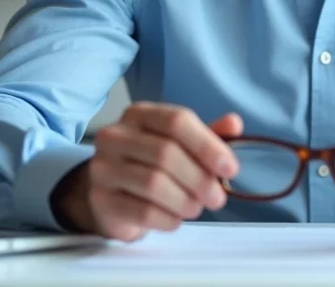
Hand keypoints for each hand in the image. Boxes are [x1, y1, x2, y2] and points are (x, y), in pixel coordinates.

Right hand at [51, 103, 242, 240]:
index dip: (207, 145)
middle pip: (165, 153)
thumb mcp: (180, 145)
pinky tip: (176, 219)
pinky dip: (167, 219)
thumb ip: (208, 135)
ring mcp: (103, 167)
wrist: (111, 194)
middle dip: (199, 179)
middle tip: (217, 198)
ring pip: (153, 183)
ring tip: (196, 208)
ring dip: (185, 200)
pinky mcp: (100, 199)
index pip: (177, 121)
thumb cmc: (150, 164)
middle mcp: (116, 135)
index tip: (230, 168)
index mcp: (140, 114)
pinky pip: (141, 211)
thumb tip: (234, 123)